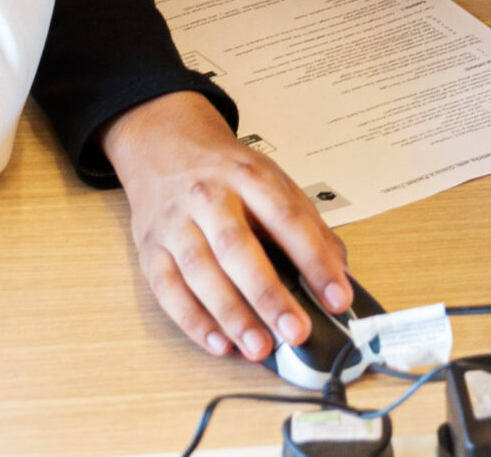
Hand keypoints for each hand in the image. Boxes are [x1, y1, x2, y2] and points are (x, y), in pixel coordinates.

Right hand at [103, 91, 352, 361]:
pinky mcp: (151, 249)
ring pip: (200, 273)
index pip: (286, 218)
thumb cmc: (224, 170)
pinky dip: (193, 321)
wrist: (163, 144)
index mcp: (248, 175)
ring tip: (259, 347)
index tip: (337, 297)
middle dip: (268, 295)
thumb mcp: (271, 179)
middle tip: (295, 332)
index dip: (315, 259)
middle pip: (237, 248)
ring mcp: (175, 223)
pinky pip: (168, 290)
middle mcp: (208, 197)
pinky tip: (219, 343)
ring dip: (231, 316)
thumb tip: (339, 273)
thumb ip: (306, 224)